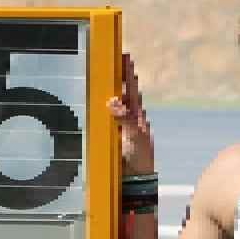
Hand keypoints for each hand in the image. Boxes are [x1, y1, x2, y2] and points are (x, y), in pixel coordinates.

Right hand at [106, 55, 156, 177]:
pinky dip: (104, 108)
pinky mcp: (113, 138)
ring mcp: (121, 128)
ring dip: (113, 89)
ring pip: (117, 104)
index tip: (125, 56)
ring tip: (110, 74)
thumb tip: (112, 100)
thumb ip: (124, 119)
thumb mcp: (134, 137)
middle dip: (121, 76)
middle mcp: (129, 119)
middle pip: (124, 92)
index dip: (127, 73)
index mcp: (137, 116)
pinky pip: (107, 119)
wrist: (135, 182)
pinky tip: (101, 103)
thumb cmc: (138, 158)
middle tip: (118, 58)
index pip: (131, 89)